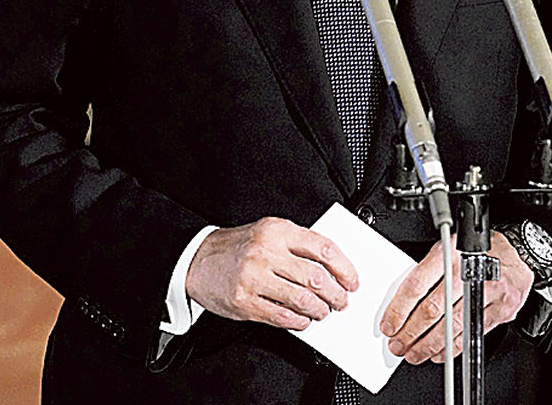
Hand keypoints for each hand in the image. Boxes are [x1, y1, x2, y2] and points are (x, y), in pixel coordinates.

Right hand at [185, 217, 358, 329]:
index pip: (322, 248)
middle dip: (336, 294)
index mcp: (277, 230)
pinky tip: (304, 320)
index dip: (344, 267)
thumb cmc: (238, 246)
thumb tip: (332, 268)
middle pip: (316, 277)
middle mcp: (266, 252)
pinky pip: (282, 317)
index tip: (352, 280)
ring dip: (320, 310)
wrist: (198, 259)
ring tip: (323, 311)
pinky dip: (300, 322)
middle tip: (341, 301)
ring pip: (302, 300)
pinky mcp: (245, 302)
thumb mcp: (268, 232)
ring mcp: (254, 278)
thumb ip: (297, 245)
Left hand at [379, 232, 532, 363]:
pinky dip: (453, 348)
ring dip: (428, 345)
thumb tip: (402, 301)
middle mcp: (467, 273)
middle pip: (433, 310)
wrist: (517, 250)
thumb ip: (427, 270)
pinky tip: (439, 353)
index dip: (400, 309)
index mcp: (449, 253)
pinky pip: (471, 334)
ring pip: (451, 326)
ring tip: (414, 353)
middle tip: (398, 344)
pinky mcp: (500, 310)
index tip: (389, 324)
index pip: (417, 285)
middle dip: (411, 332)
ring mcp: (486, 293)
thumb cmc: (477, 248)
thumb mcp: (447, 245)